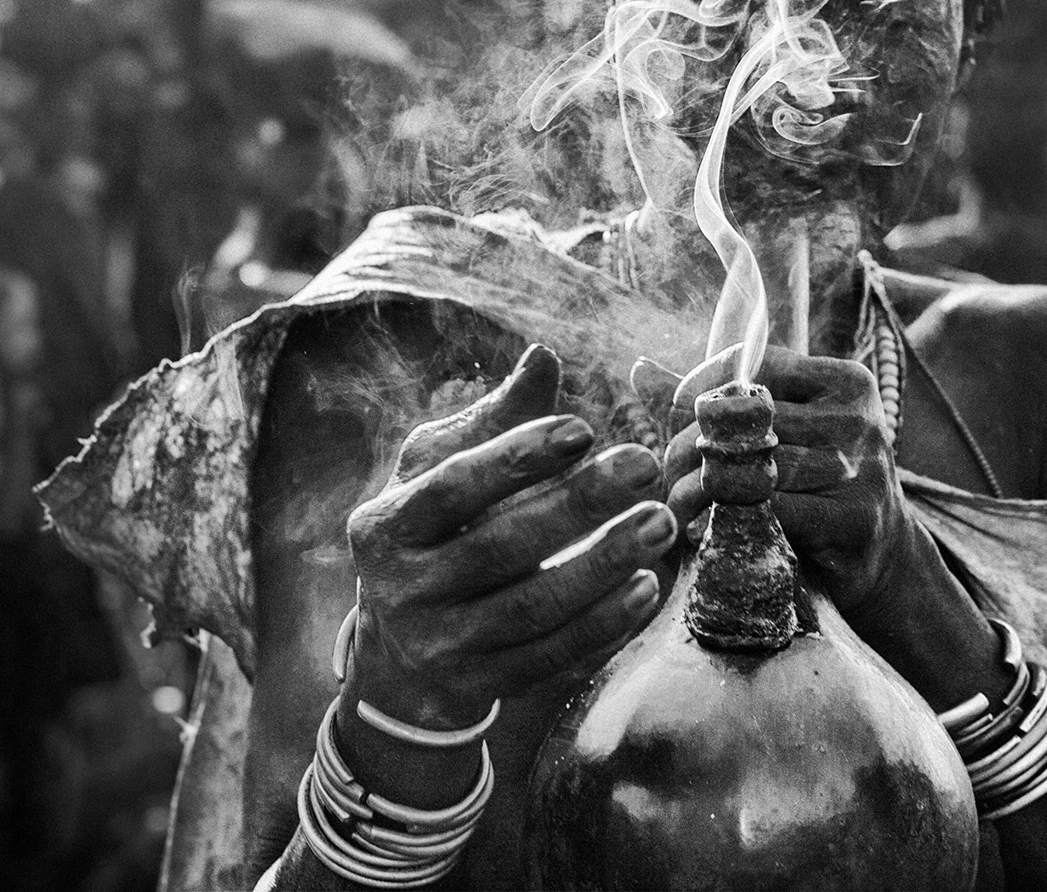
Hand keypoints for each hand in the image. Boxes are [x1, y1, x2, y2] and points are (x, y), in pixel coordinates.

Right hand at [341, 345, 676, 735]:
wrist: (401, 649)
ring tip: (660, 524)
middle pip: (499, 547)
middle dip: (578, 505)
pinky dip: (602, 627)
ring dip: (602, 567)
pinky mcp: (480, 688)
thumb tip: (544, 357)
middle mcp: (402, 590)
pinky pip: (549, 660)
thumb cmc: (436, 531)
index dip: (517, 457)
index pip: (453, 486)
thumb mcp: (443, 470)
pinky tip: (648, 590)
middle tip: (646, 465)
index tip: (585, 427)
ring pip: (529, 610)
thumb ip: (496, 419)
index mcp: (386, 524)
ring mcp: (440, 647)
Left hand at [663, 346, 916, 618]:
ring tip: (679, 504)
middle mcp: (860, 417)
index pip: (757, 365)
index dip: (707, 390)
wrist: (880, 556)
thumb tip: (640, 369)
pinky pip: (775, 510)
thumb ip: (715, 403)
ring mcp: (865, 467)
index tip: (681, 423)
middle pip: (753, 419)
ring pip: (759, 466)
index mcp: (845, 382)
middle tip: (667, 473)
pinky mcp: (855, 518)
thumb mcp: (778, 433)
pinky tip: (712, 529)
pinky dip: (737, 519)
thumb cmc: (814, 485)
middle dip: (699, 445)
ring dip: (708, 488)